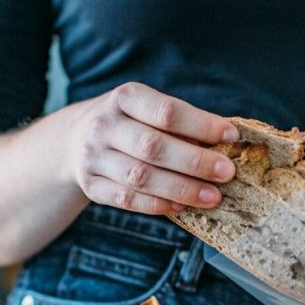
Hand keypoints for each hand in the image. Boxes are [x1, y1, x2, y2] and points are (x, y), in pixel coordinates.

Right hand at [68, 82, 238, 214]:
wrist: (73, 139)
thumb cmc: (130, 123)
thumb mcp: (147, 109)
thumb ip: (181, 124)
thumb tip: (225, 143)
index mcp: (125, 98)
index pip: (167, 112)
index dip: (201, 125)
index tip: (231, 136)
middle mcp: (105, 125)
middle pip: (153, 146)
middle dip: (195, 162)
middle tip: (227, 173)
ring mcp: (94, 156)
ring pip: (140, 177)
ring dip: (181, 189)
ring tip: (213, 197)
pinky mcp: (91, 185)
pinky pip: (127, 199)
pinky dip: (157, 204)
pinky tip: (182, 207)